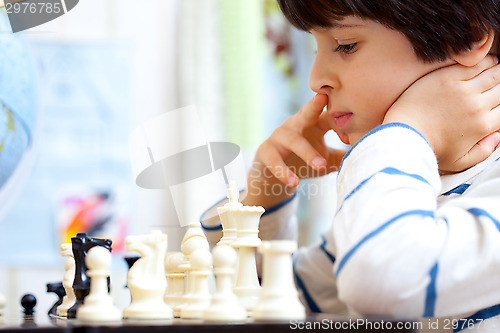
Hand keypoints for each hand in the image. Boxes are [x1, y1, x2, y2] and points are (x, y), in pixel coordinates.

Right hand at [243, 94, 345, 207]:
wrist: (273, 175)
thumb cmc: (304, 162)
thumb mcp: (327, 159)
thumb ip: (344, 156)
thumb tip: (372, 155)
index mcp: (313, 124)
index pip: (328, 117)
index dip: (340, 126)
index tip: (349, 141)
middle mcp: (296, 125)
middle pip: (306, 112)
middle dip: (313, 104)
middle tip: (322, 98)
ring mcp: (279, 136)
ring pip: (293, 140)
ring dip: (307, 152)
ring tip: (320, 166)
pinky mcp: (266, 151)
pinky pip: (274, 159)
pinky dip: (283, 171)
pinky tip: (293, 182)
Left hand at [384, 55, 499, 172]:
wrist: (404, 134)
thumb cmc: (428, 149)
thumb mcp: (460, 162)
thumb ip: (484, 151)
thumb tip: (497, 137)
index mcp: (483, 126)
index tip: (496, 101)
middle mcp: (477, 106)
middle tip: (495, 86)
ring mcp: (463, 90)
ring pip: (493, 74)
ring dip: (497, 71)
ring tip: (495, 71)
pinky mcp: (447, 78)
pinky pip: (475, 65)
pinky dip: (485, 62)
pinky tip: (486, 62)